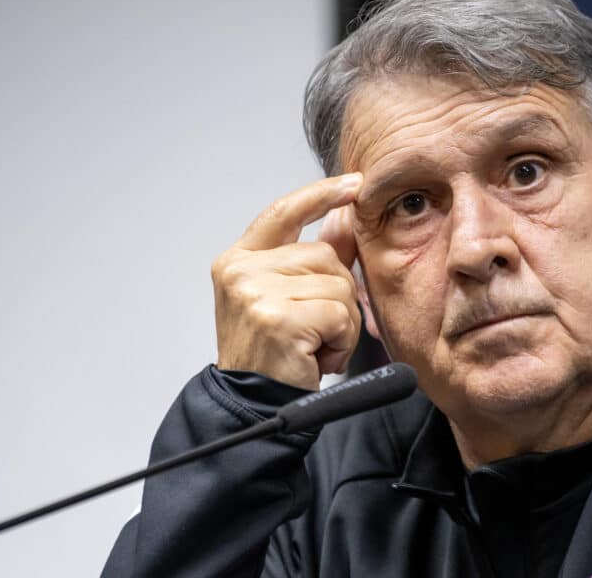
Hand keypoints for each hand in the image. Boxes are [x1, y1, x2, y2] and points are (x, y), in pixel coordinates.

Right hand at [211, 173, 361, 390]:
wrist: (255, 406)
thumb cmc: (274, 356)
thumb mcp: (289, 299)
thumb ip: (316, 258)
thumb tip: (347, 216)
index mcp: (238, 260)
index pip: (283, 212)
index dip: (321, 195)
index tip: (353, 184)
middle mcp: (240, 271)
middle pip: (325, 255)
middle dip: (337, 294)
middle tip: (316, 331)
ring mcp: (255, 293)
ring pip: (338, 284)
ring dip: (341, 321)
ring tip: (314, 346)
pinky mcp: (277, 318)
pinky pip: (340, 313)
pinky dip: (341, 340)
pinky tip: (317, 357)